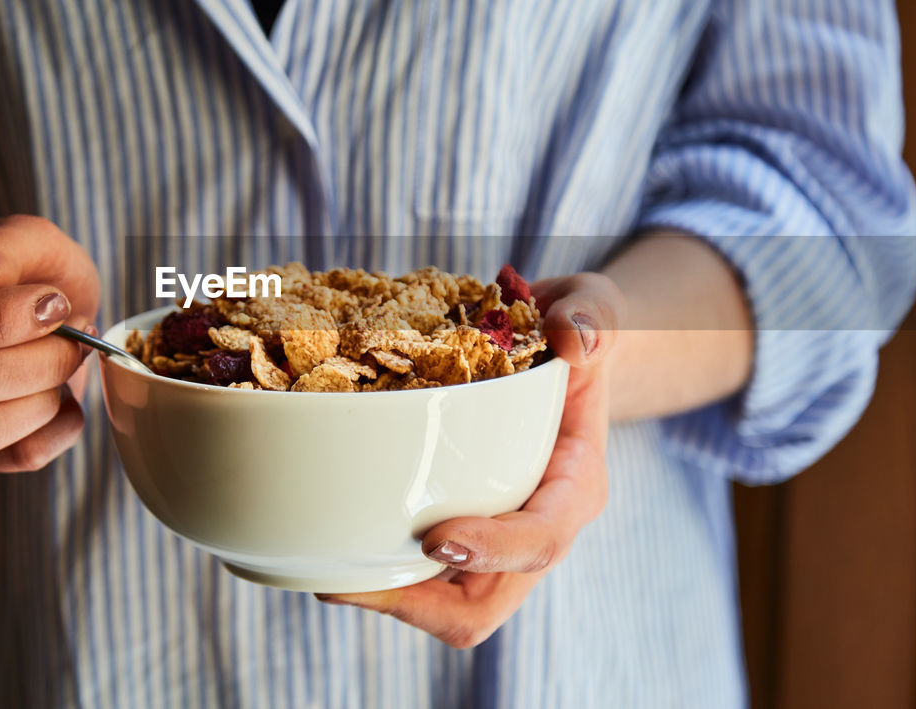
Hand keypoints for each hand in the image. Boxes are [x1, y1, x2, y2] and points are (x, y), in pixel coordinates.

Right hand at [0, 214, 101, 471]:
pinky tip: (67, 398)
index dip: (1, 318)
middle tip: (76, 330)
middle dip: (43, 357)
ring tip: (67, 361)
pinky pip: (10, 458)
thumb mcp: (29, 236)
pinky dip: (57, 430)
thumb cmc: (29, 270)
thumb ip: (3, 246)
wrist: (40, 304)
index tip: (53, 300)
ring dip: (45, 395)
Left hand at [317, 272, 622, 647]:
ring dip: (384, 599)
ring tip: (324, 575)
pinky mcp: (460, 533)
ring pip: (444, 607)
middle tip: (349, 580)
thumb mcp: (591, 307)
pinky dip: (376, 574)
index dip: (493, 550)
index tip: (437, 539)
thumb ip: (589, 316)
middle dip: (419, 606)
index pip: (542, 541)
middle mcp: (535, 529)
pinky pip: (419, 578)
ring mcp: (494, 542)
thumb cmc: (573, 333)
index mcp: (574, 488)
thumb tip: (571, 338)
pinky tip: (328, 547)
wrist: (560, 354)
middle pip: (485, 607)